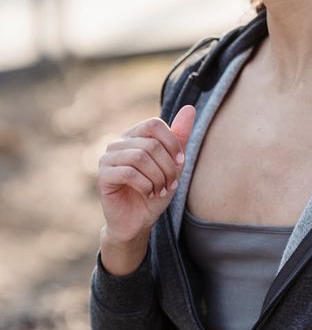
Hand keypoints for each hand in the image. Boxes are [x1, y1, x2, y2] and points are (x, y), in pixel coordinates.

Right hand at [96, 105, 195, 243]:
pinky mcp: (103, 176)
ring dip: (158, 177)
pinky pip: (128, 173)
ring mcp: (107, 158)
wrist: (139, 221)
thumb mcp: (173, 164)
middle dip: (167, 166)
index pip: (154, 124)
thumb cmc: (156, 190)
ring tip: (161, 190)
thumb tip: (189, 108)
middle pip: (150, 144)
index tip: (180, 162)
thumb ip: (180, 136)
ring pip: (140, 157)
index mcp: (134, 136)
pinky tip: (149, 193)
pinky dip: (145, 185)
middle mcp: (118, 143)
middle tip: (171, 184)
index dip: (172, 143)